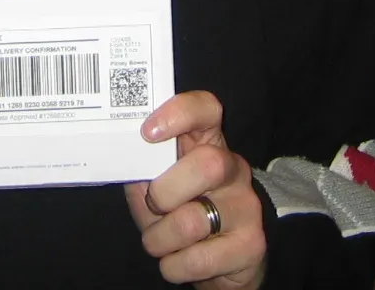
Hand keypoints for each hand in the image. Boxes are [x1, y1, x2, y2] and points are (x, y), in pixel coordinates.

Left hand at [124, 91, 266, 288]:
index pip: (207, 108)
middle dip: (164, 193)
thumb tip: (122, 155)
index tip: (148, 132)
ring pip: (193, 221)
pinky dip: (173, 266)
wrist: (217, 263)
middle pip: (208, 164)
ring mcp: (247, 207)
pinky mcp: (251, 246)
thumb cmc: (178, 213)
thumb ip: (144, 167)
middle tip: (154, 207)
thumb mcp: (157, 184)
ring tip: (160, 241)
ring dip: (160, 239)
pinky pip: (197, 260)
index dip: (179, 113)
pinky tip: (178, 259)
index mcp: (208, 143)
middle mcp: (234, 169)